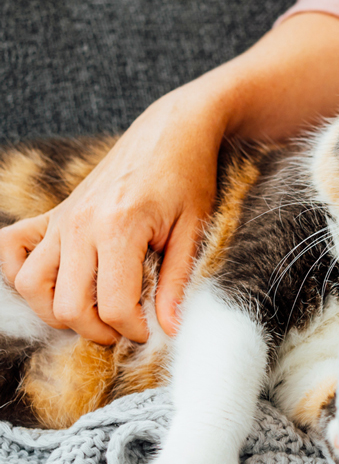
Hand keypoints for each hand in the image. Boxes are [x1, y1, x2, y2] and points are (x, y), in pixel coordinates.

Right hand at [0, 88, 225, 343]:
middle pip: (67, 305)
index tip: (149, 331)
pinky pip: (10, 248)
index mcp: (120, 228)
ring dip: (56, 311)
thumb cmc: (189, 178)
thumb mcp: (194, 230)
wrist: (171, 132)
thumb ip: (177, 283)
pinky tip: (55, 282)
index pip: (112, 305)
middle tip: (124, 328)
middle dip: (97, 330)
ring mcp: (62, 218)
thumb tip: (169, 329)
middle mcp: (81, 224)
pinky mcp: (53, 212)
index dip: (132, 330)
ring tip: (93, 312)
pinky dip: (20, 271)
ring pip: (30, 285)